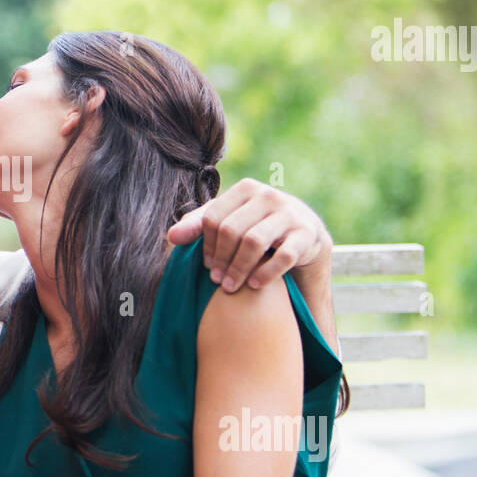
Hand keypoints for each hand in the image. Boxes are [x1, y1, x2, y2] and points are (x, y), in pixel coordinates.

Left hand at [167, 178, 332, 292]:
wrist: (305, 233)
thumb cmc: (257, 225)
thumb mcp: (230, 219)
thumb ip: (199, 224)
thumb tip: (171, 236)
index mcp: (246, 189)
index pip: (214, 217)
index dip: (205, 244)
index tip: (206, 265)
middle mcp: (268, 196)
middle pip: (231, 230)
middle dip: (220, 258)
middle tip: (216, 280)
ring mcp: (289, 214)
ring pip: (254, 242)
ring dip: (238, 268)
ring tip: (230, 287)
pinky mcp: (306, 234)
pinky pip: (283, 256)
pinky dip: (265, 273)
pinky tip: (254, 285)